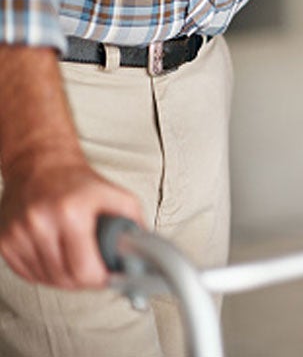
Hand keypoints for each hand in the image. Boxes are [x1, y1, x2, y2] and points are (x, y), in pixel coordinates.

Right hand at [0, 156, 142, 289]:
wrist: (40, 164)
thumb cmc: (80, 183)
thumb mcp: (118, 197)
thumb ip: (135, 226)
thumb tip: (145, 256)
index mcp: (70, 213)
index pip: (84, 271)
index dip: (100, 280)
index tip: (108, 277)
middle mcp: (39, 222)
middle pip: (65, 279)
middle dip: (85, 281)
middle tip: (95, 269)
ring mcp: (17, 232)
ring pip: (46, 280)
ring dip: (64, 278)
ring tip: (76, 259)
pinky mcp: (3, 239)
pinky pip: (27, 274)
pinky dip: (45, 273)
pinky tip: (56, 257)